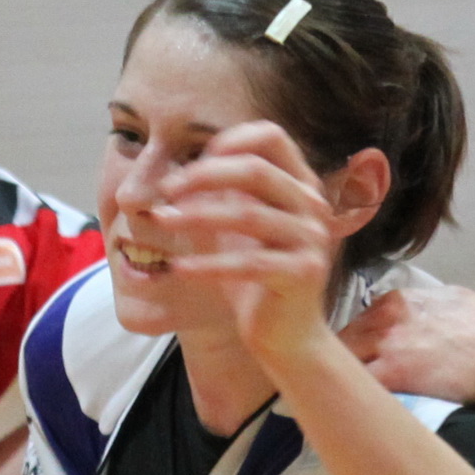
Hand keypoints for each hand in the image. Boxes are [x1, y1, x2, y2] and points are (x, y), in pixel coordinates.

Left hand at [148, 122, 344, 367]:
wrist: (287, 337)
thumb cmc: (256, 281)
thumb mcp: (235, 230)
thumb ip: (220, 196)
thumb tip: (180, 173)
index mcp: (299, 186)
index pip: (271, 138)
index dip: (230, 140)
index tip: (190, 163)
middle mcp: (311, 206)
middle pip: (257, 170)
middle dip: (205, 175)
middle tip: (168, 190)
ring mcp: (311, 239)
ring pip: (249, 214)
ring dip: (197, 216)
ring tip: (162, 221)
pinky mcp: (302, 274)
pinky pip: (249, 263)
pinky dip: (209, 264)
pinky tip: (179, 268)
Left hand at [336, 284, 474, 407]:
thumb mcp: (458, 302)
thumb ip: (431, 304)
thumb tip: (428, 308)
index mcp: (399, 300)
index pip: (360, 323)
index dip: (359, 346)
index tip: (360, 362)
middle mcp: (387, 316)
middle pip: (344, 341)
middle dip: (343, 363)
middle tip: (341, 384)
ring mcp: (386, 344)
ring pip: (343, 362)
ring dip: (341, 381)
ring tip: (340, 400)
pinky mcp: (391, 373)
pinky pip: (357, 386)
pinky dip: (351, 398)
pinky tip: (350, 411)